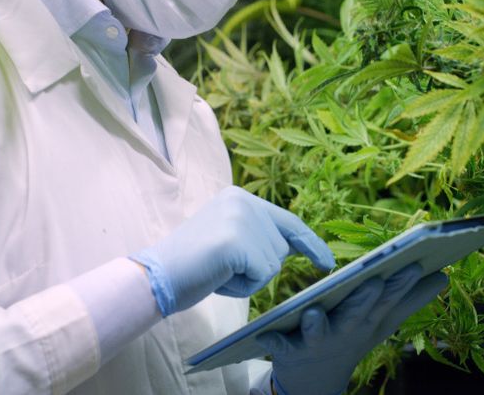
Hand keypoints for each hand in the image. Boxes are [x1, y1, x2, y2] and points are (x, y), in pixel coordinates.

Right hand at [130, 186, 334, 316]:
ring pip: (272, 265)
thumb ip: (255, 235)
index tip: (327, 262)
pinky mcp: (238, 241)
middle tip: (220, 267)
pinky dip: (242, 286)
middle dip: (257, 268)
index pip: (287, 221)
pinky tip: (218, 277)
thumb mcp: (227, 238)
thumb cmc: (189, 265)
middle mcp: (244, 201)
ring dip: (248, 279)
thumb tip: (289, 248)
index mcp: (240, 197)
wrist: (156, 275)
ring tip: (217, 271)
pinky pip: (262, 276)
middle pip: (280, 248)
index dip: (310, 243)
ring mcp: (241, 219)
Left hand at [257, 264, 447, 394]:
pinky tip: (266, 334)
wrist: (315, 377)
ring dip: (318, 324)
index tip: (415, 263)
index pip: (388, 299)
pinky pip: (280, 344)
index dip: (402, 283)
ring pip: (319, 331)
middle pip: (357, 313)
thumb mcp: (383, 321)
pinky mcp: (290, 349)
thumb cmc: (352, 336)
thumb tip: (445, 277)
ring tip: (315, 311)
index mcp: (369, 320)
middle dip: (366, 298)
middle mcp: (347, 331)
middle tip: (376, 280)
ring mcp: (319, 341)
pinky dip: (274, 340)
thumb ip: (411, 299)